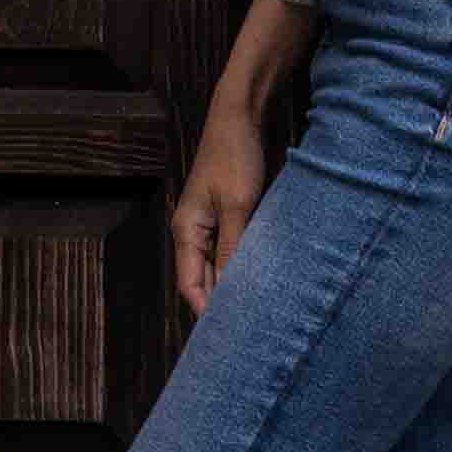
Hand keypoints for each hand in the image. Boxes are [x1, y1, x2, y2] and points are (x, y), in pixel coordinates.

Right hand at [171, 85, 270, 313]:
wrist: (240, 116)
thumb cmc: (234, 157)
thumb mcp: (238, 205)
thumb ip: (233, 248)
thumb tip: (234, 290)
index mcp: (186, 231)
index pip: (190, 285)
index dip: (207, 311)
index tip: (231, 335)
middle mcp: (194, 231)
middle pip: (203, 279)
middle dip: (222, 302)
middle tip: (250, 329)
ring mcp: (210, 223)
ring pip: (220, 266)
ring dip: (235, 284)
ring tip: (259, 308)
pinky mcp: (228, 214)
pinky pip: (232, 249)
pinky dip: (245, 264)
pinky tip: (264, 276)